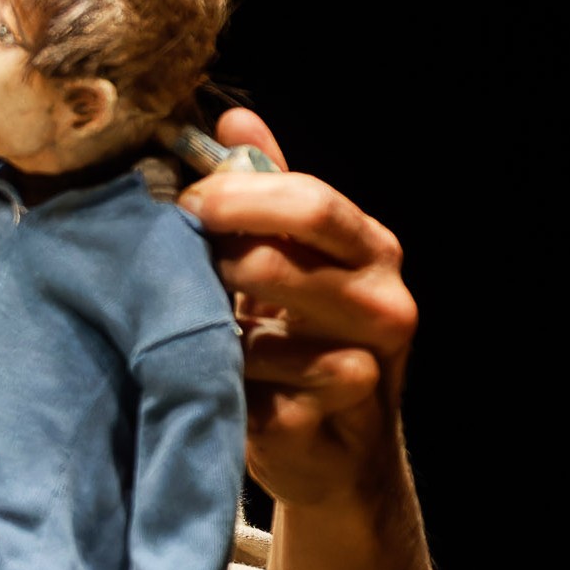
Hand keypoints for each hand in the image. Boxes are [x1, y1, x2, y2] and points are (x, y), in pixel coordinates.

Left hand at [178, 109, 418, 509]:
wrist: (327, 450)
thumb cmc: (295, 339)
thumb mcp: (284, 257)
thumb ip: (262, 190)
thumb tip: (233, 119)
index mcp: (371, 249)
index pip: (311, 201)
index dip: (239, 197)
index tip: (186, 202)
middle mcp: (385, 302)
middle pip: (287, 258)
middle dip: (221, 254)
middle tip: (183, 259)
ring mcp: (370, 366)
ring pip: (272, 328)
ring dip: (221, 326)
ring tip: (202, 325)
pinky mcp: (335, 422)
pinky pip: (262, 390)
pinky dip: (228, 382)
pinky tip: (218, 379)